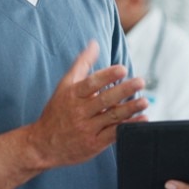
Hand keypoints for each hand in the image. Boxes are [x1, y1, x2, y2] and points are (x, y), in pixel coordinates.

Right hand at [24, 41, 147, 168]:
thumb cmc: (57, 111)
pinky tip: (142, 119)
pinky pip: (114, 134)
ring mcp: (87, 129)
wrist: (43, 144)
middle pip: (104, 99)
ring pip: (112, 117)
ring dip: (130, 109)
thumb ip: (81, 64)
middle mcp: (80, 111)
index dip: (107, 76)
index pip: (91, 83)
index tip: (122, 69)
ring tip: (145, 101)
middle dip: (124, 90)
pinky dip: (129, 126)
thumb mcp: (65, 86)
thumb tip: (94, 44)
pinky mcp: (94, 144)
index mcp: (73, 95)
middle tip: (140, 82)